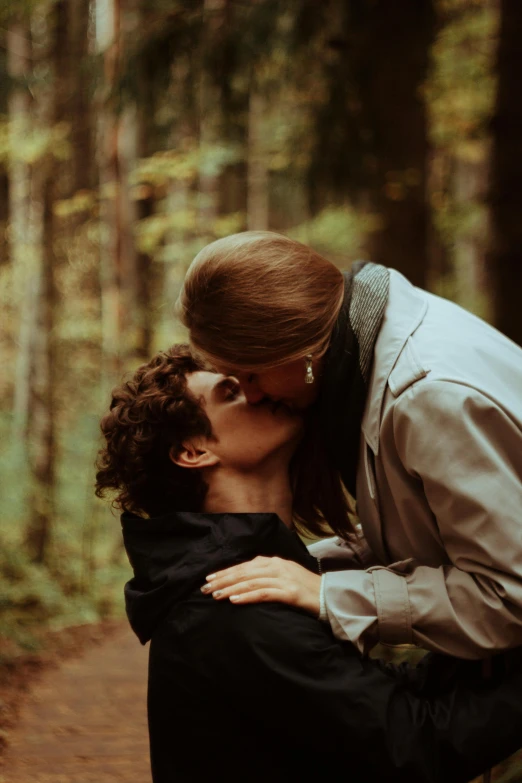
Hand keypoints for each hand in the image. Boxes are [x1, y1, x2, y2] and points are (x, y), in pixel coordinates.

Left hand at [201, 556, 320, 616]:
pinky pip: (263, 593)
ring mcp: (283, 578)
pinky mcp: (289, 592)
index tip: (209, 578)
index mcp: (273, 561)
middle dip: (222, 580)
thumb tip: (243, 580)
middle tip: (205, 588)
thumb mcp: (283, 575)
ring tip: (215, 596)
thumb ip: (265, 574)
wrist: (328, 596)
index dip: (225, 572)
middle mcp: (276, 566)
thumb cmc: (303, 588)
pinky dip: (247, 596)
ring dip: (230, 589)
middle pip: (243, 573)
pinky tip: (234, 601)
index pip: (244, 566)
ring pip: (250, 582)